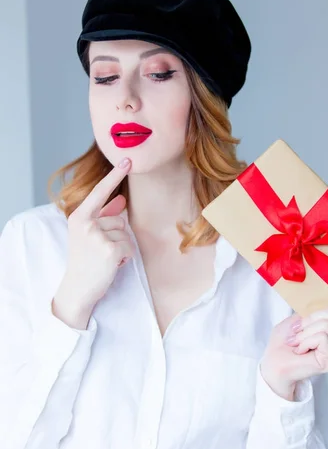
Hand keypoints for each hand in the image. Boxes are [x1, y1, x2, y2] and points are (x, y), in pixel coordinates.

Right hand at [53, 157, 134, 321]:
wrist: (77, 287)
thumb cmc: (84, 259)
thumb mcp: (89, 234)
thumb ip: (105, 215)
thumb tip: (122, 199)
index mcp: (79, 216)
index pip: (100, 192)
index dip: (115, 176)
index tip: (127, 160)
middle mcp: (86, 224)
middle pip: (119, 219)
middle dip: (115, 236)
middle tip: (99, 251)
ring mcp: (98, 238)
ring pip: (126, 233)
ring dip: (120, 247)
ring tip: (104, 258)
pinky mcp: (110, 251)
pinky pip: (129, 246)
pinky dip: (125, 257)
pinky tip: (111, 265)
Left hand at [260, 276, 327, 399]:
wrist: (273, 364)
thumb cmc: (283, 343)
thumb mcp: (296, 319)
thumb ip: (313, 311)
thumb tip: (327, 304)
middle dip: (310, 319)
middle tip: (298, 332)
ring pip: (326, 325)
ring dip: (305, 333)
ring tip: (298, 344)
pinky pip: (322, 338)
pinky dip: (306, 341)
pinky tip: (302, 352)